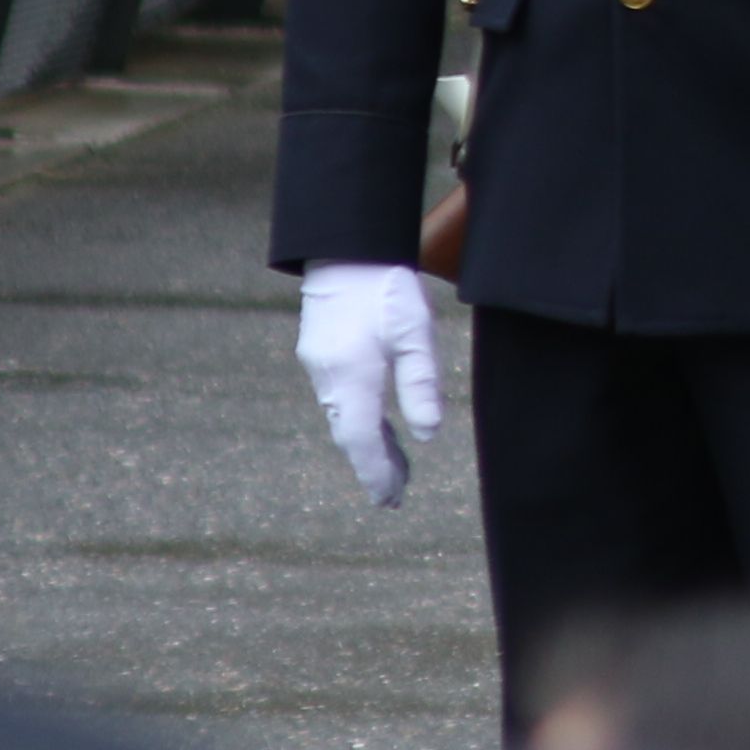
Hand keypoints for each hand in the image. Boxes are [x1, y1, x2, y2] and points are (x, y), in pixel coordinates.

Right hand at [296, 262, 443, 508]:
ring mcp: (321, 368)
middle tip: (393, 497)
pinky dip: (360, 421)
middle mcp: (330, 380)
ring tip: (394, 471)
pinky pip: (341, 401)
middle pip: (352, 436)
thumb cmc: (385, 288)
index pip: (363, 441)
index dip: (376, 473)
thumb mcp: (414, 333)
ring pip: (345, 419)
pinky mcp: (321, 355)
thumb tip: (428, 434)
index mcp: (353, 379)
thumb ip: (420, 384)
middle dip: (373, 468)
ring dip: (368, 446)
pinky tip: (378, 428)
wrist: (345, 250)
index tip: (389, 499)